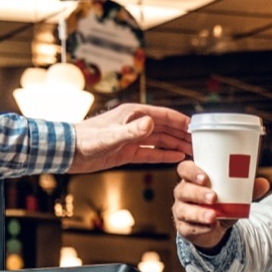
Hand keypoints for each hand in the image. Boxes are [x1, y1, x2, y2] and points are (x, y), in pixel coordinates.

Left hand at [68, 103, 191, 173]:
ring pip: (162, 140)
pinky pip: (152, 152)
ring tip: (195, 151)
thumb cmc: (86, 140)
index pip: (166, 116)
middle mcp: (136, 124)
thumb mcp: (112, 136)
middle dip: (185, 134)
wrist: (68, 152)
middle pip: (167, 128)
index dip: (183, 121)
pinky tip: (177, 157)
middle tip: (203, 143)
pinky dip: (165, 154)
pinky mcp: (128, 151)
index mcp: (135, 114)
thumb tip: (152, 124)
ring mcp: (133, 138)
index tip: (199, 128)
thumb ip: (132, 131)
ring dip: (178, 145)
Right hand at [172, 159, 269, 248]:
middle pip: (183, 190)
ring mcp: (181, 211)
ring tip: (214, 216)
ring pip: (184, 210)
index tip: (205, 177)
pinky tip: (212, 227)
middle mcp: (183, 193)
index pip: (184, 169)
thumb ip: (247, 189)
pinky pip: (189, 227)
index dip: (191, 172)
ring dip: (199, 213)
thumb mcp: (234, 195)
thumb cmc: (221, 203)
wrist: (215, 227)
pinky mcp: (183, 227)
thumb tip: (264, 183)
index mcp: (192, 179)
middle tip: (214, 197)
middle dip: (198, 193)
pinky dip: (201, 228)